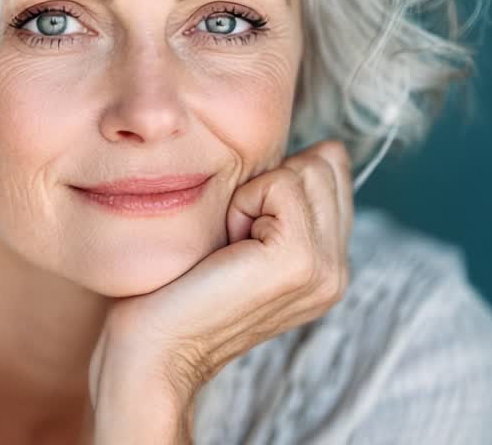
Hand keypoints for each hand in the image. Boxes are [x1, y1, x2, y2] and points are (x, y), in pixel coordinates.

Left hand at [88, 140, 354, 443]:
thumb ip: (280, 199)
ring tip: (227, 245)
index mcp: (329, 263)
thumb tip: (320, 144)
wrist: (153, 347)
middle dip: (266, 184)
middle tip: (230, 237)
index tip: (237, 229)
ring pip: (306, 169)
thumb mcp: (239, 233)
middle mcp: (338, 270)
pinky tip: (225, 246)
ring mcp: (326, 270)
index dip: (273, 180)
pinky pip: (282, 185)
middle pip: (324, 163)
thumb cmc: (176, 286)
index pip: (330, 168)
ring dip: (252, 194)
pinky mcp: (299, 261)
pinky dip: (242, 203)